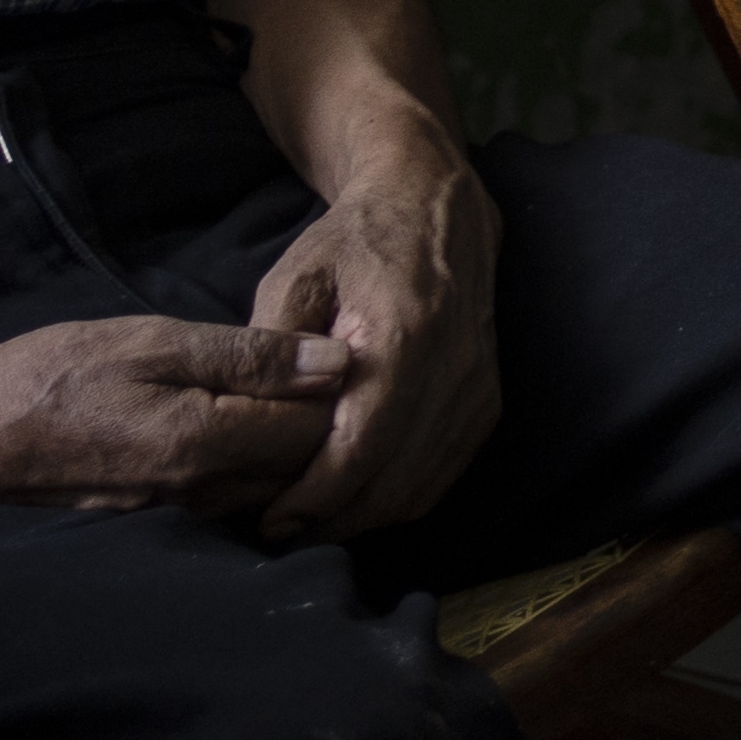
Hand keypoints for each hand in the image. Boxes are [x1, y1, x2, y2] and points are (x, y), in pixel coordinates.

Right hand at [0, 318, 356, 515]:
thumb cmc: (60, 373)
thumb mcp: (156, 342)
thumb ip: (249, 356)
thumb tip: (335, 364)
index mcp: (207, 442)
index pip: (316, 431)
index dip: (347, 393)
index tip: (358, 348)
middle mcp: (204, 489)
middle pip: (303, 466)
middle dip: (333, 423)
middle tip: (343, 369)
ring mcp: (182, 506)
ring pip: (272, 483)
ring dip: (297, 444)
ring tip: (307, 388)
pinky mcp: (163, 509)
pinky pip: (236, 491)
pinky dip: (260, 460)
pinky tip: (257, 419)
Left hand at [244, 145, 503, 539]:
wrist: (432, 206)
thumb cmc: (352, 242)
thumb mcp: (293, 278)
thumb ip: (272, 350)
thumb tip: (253, 425)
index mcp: (405, 334)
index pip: (361, 446)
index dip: (313, 497)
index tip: (268, 521)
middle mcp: (454, 368)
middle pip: (392, 482)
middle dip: (332, 521)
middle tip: (279, 532)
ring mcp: (478, 387)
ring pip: (422, 488)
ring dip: (363, 519)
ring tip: (311, 523)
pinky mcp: (487, 400)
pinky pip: (444, 475)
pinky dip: (399, 500)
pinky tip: (356, 501)